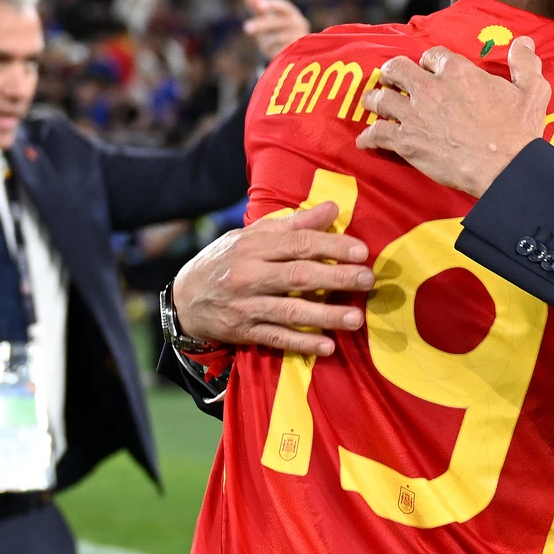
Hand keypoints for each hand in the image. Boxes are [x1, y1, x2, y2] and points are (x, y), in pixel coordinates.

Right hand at [170, 202, 374, 354]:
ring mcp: (247, 306)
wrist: (185, 298)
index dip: (331, 246)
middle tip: (367, 279)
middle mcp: (249, 275)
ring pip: (291, 311)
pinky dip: (302, 343)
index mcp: (254, 246)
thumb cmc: (227, 260)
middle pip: (299, 275)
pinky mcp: (244, 332)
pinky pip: (277, 338)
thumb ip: (294, 224)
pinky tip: (328, 346)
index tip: (361, 251)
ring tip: (356, 318)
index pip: (298, 244)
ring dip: (326, 315)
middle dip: (337, 278)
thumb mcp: (252, 235)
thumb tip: (333, 208)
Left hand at [242, 0, 310, 59]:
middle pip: (278, 23)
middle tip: (246, 28)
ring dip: (266, 42)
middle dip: (261, 25)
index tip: (259, 5)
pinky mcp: (296, 54)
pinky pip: (278, 52)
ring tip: (265, 44)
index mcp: (291, 13)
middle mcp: (298, 25)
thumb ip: (257, 5)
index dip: (271, 5)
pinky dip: (271, 51)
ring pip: (276, 39)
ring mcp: (298, 39)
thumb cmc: (277, 29)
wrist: (294, 50)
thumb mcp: (266, 18)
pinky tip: (273, 51)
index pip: (282, 6)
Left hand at [355, 37, 551, 197]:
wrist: (505, 167)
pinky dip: (369, 137)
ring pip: (380, 99)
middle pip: (396, 69)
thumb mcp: (531, 90)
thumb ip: (525, 63)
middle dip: (391, 73)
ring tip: (372, 102)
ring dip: (374, 100)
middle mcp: (430, 87)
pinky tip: (365, 141)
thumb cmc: (518, 131)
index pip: (432, 55)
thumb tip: (525, 42)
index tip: (428, 69)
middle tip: (390, 79)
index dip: (428, 62)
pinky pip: (377, 134)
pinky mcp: (406, 141)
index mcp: (457, 71)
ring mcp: (414, 114)